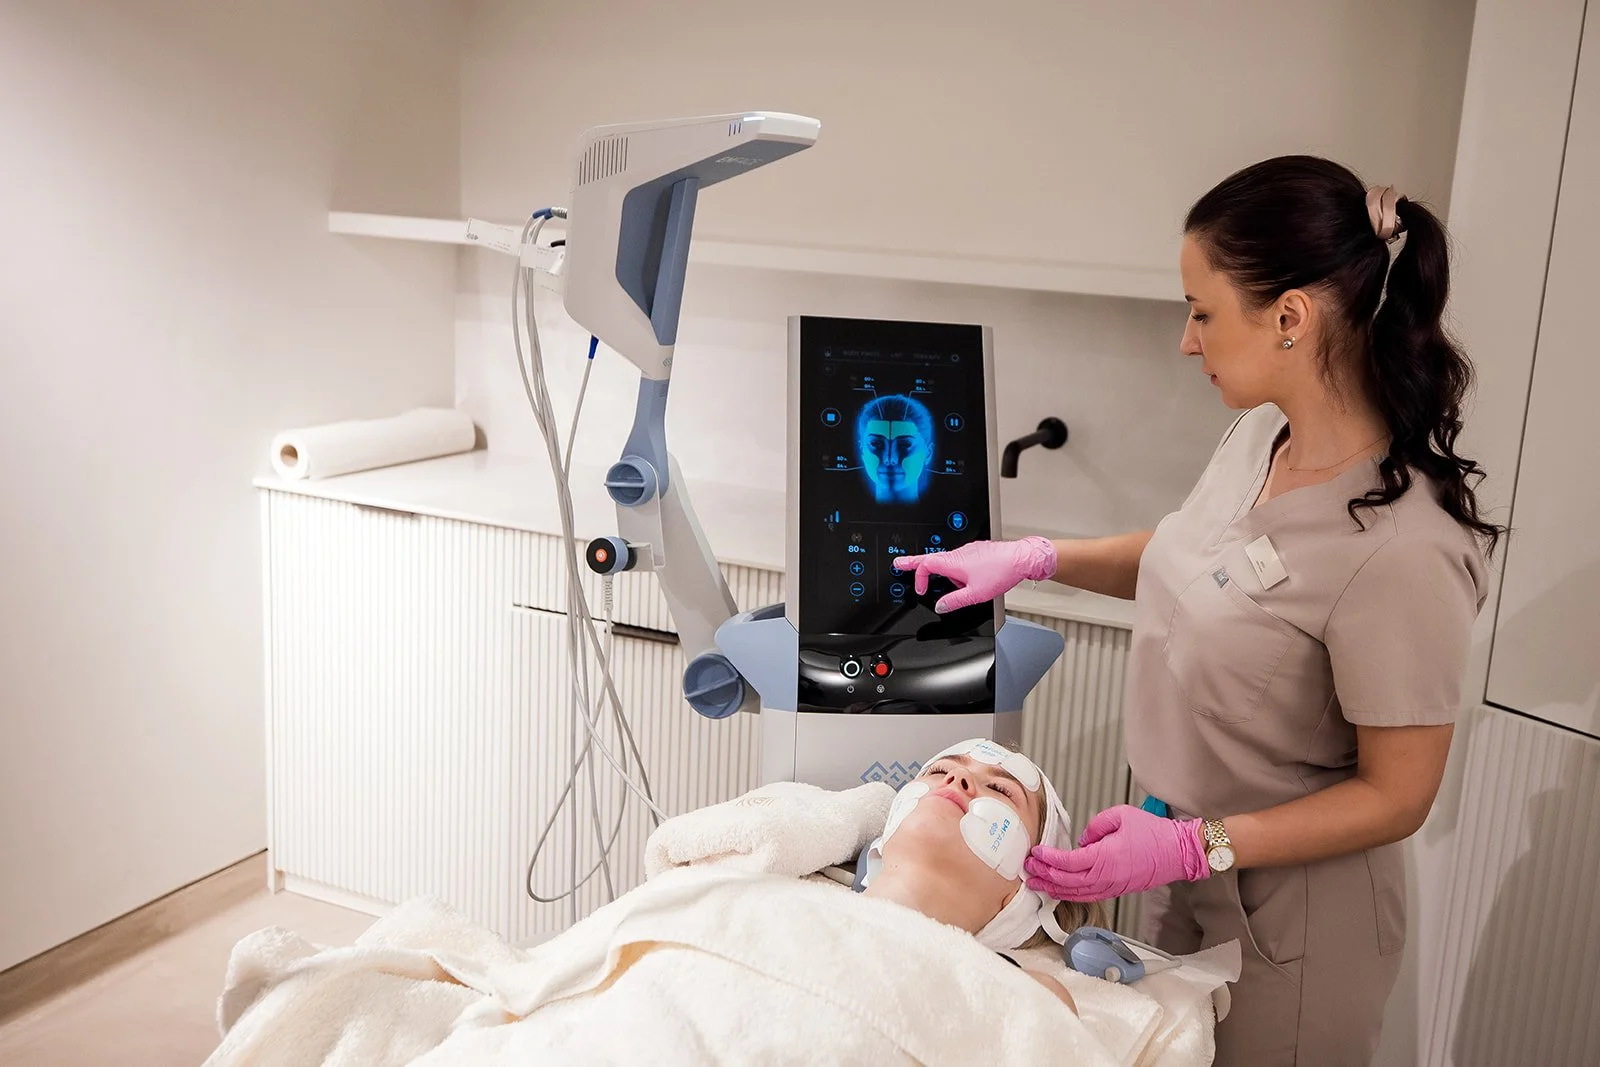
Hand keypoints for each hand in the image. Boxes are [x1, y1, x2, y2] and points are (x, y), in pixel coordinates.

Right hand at [892, 536, 1056, 612]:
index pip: (925, 565)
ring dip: (946, 573)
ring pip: (950, 562)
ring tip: (961, 587)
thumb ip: (954, 601)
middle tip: (901, 564)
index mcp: (954, 562)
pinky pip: (962, 560)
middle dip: (916, 563)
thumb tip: (940, 606)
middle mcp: (959, 553)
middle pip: (932, 558)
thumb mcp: (975, 594)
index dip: (918, 577)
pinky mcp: (978, 551)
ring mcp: (969, 551)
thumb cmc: (1001, 572)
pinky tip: (973, 580)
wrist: (1022, 558)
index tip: (920, 589)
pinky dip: (959, 569)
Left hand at [1022, 805, 1210, 902]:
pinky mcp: (1117, 890)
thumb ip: (1094, 826)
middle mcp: (1105, 877)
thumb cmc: (1153, 833)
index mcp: (1104, 858)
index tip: (1035, 852)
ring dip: (1053, 889)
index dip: (1048, 858)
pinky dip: (1070, 894)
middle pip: (1066, 882)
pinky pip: (1088, 896)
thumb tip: (1081, 840)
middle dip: (1044, 875)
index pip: (1067, 862)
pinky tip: (1060, 891)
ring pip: (1075, 893)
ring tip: (1036, 883)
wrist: (1179, 853)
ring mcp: (1111, 887)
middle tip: (1027, 869)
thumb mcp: (1120, 816)